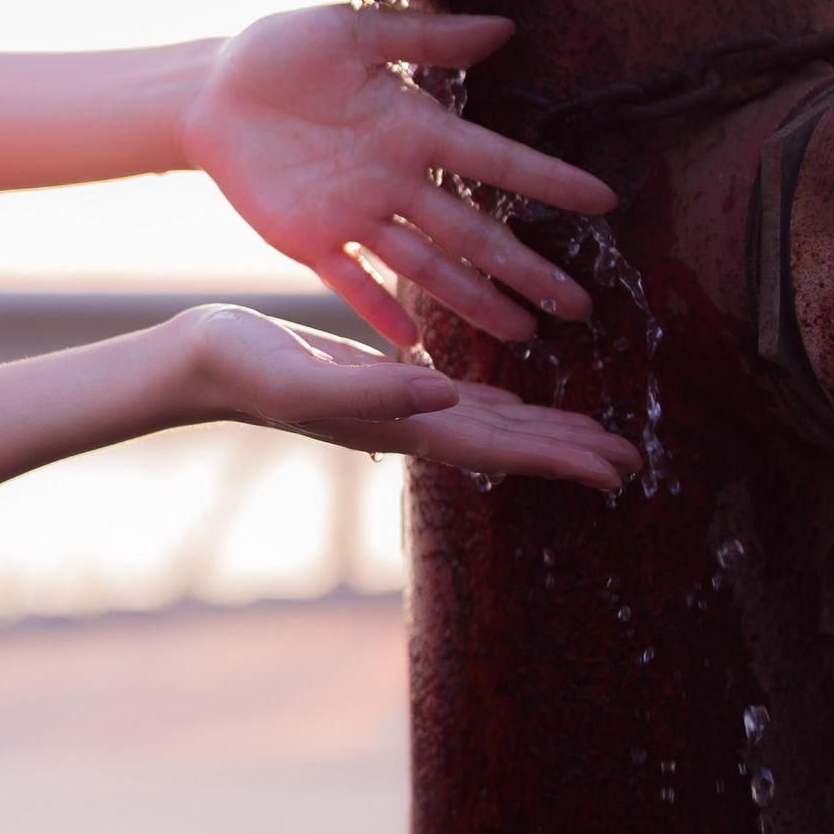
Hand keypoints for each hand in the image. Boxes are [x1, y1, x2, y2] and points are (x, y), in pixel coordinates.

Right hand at [172, 305, 636, 492]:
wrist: (200, 362)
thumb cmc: (242, 367)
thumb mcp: (303, 377)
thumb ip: (372, 390)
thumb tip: (445, 393)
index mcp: (401, 426)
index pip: (499, 450)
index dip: (560, 461)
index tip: (618, 470)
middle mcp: (410, 425)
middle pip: (508, 447)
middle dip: (570, 455)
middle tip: (633, 463)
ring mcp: (398, 409)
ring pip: (491, 428)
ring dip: (544, 437)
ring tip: (596, 442)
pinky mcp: (384, 384)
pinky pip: (460, 404)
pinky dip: (501, 411)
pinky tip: (519, 409)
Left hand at [181, 7, 611, 350]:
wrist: (208, 88)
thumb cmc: (279, 51)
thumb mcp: (351, 31)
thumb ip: (423, 34)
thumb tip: (504, 27)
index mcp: (412, 127)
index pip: (495, 161)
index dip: (548, 181)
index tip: (603, 202)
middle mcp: (395, 179)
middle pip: (475, 233)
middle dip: (528, 269)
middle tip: (581, 307)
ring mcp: (355, 215)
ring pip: (428, 267)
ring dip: (475, 301)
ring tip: (524, 336)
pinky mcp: (308, 239)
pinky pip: (351, 281)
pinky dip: (380, 310)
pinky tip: (416, 343)